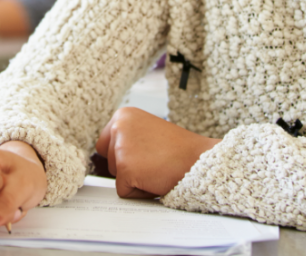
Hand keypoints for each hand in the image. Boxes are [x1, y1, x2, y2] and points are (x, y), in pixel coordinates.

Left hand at [96, 107, 219, 198]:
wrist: (199, 159)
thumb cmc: (178, 149)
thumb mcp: (146, 130)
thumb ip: (127, 136)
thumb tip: (109, 151)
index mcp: (123, 114)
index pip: (105, 144)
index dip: (125, 155)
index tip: (146, 151)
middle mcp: (118, 126)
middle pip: (109, 160)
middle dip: (129, 167)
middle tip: (154, 159)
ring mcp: (121, 147)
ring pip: (115, 175)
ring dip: (135, 178)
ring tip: (156, 167)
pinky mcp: (125, 168)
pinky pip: (124, 191)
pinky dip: (140, 192)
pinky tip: (156, 178)